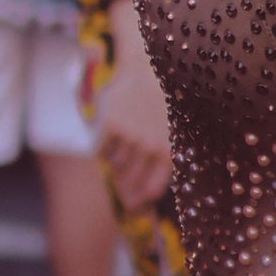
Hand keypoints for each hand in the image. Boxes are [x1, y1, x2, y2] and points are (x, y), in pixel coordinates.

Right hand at [92, 34, 174, 212]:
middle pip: (130, 183)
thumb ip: (163, 162)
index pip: (152, 191)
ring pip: (115, 166)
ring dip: (119, 161)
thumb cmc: (163, 103)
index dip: (142, 203)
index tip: (137, 208)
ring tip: (130, 142)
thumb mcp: (174, 132)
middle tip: (128, 194)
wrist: (147, 67)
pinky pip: (102, 151)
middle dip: (127, 190)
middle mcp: (151, 146)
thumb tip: (143, 199)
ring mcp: (130, 136)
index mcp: (171, 150)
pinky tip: (116, 133)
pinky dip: (105, 147)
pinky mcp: (111, 125)